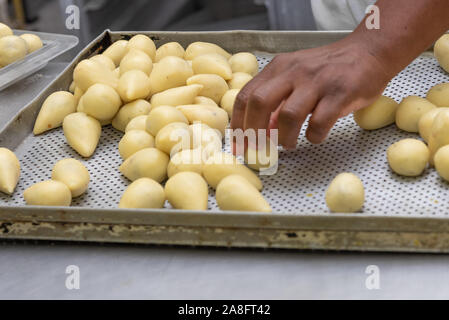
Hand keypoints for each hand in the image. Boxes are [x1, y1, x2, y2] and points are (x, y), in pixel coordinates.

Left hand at [230, 39, 393, 147]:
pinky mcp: (340, 93)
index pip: (246, 95)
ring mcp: (317, 82)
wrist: (369, 52)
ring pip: (288, 115)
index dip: (238, 123)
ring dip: (284, 138)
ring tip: (289, 144)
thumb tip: (260, 130)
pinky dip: (313, 137)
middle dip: (253, 132)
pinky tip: (315, 136)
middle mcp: (294, 72)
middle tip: (257, 149)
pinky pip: (319, 123)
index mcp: (279, 68)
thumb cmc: (329, 70)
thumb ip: (277, 101)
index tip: (237, 145)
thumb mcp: (297, 77)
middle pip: (259, 102)